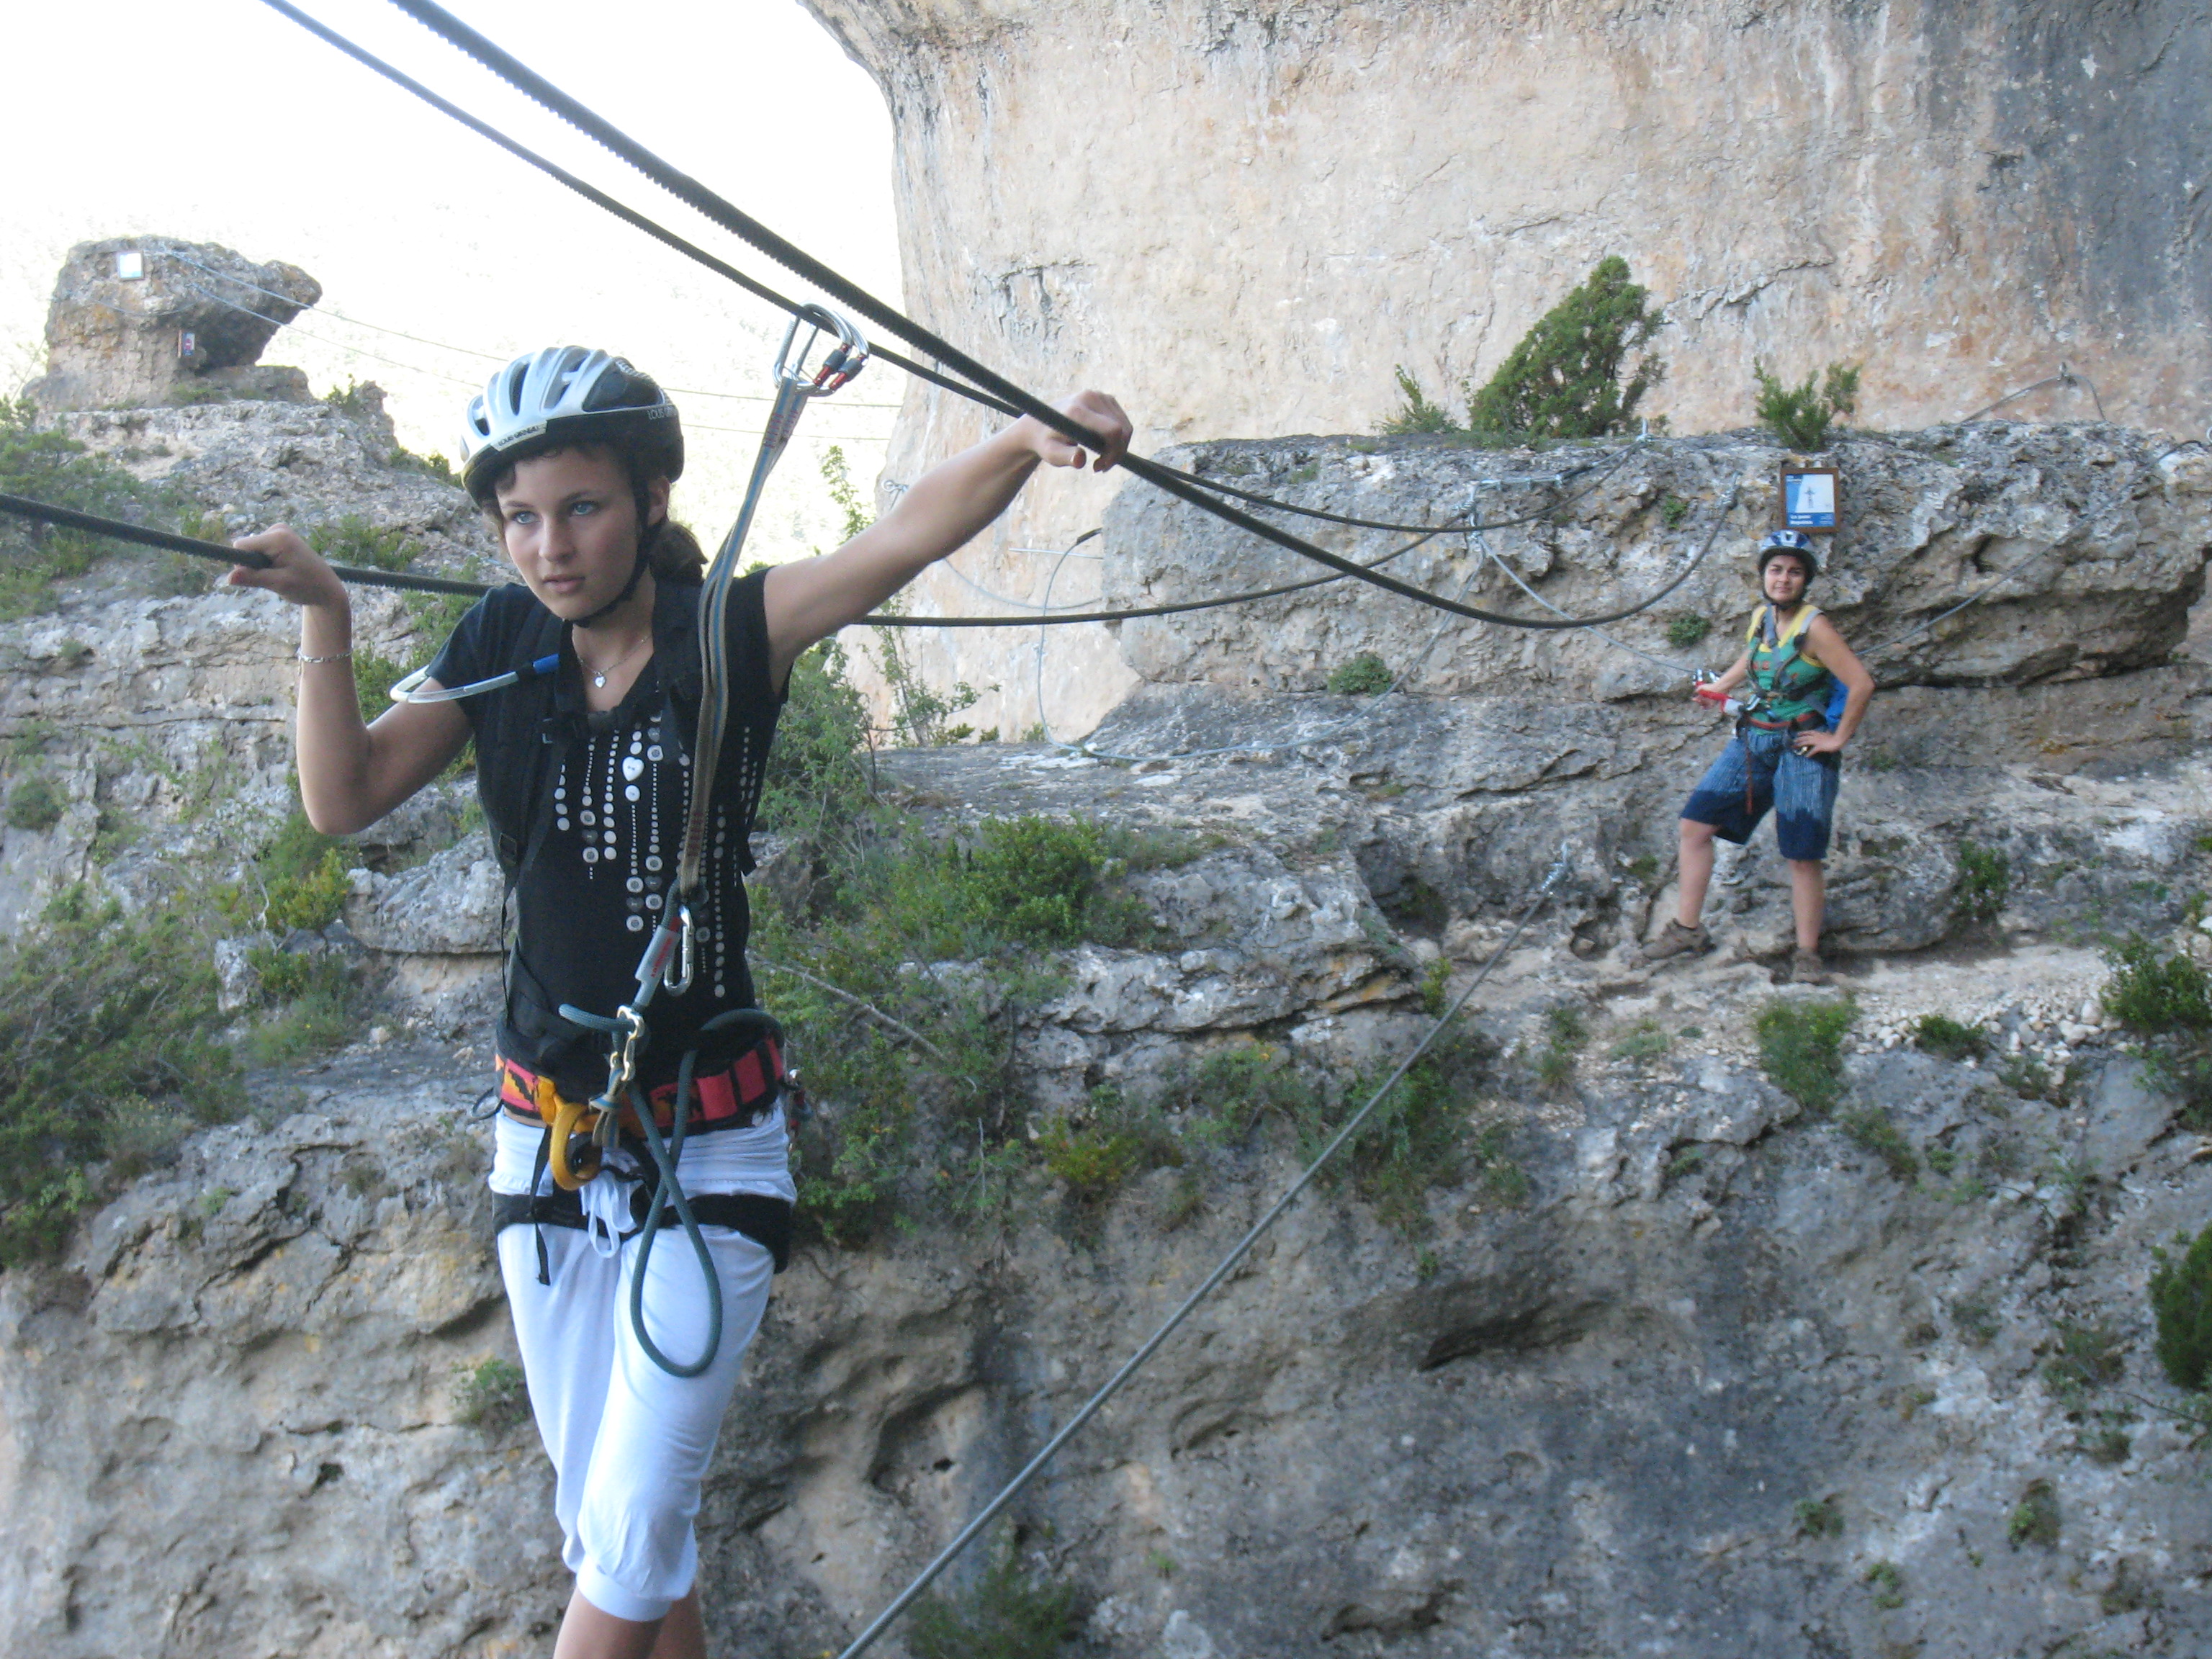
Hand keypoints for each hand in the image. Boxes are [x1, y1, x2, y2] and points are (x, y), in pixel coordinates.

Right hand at [222, 525, 348, 610]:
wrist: (327, 588)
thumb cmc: (307, 587)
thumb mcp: (280, 584)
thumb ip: (254, 578)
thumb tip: (229, 578)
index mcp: (278, 537)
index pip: (241, 545)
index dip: (243, 563)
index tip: (257, 576)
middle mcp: (278, 529)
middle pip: (246, 547)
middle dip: (254, 565)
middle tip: (277, 576)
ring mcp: (279, 532)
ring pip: (252, 550)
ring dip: (262, 566)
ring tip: (283, 573)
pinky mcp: (280, 537)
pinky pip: (259, 550)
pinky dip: (267, 563)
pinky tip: (283, 569)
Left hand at [1018, 390, 1132, 472]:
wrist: (1040, 423)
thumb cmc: (1046, 442)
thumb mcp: (1051, 453)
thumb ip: (1065, 457)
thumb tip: (1080, 460)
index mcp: (1078, 410)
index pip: (1113, 430)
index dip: (1114, 452)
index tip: (1100, 466)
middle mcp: (1091, 398)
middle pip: (1123, 429)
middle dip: (1116, 453)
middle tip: (1099, 467)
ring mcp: (1101, 395)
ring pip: (1126, 427)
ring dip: (1118, 447)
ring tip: (1101, 460)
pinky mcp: (1106, 398)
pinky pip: (1123, 422)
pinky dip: (1119, 439)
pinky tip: (1104, 448)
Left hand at [1793, 730, 1844, 757]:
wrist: (1838, 740)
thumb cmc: (1835, 737)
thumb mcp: (1829, 734)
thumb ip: (1827, 733)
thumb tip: (1827, 731)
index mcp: (1818, 733)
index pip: (1808, 732)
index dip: (1802, 733)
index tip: (1797, 733)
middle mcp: (1816, 737)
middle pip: (1805, 737)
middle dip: (1798, 739)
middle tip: (1793, 741)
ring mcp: (1817, 741)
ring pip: (1806, 742)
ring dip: (1800, 744)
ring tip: (1795, 746)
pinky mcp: (1819, 747)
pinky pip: (1812, 751)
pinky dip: (1809, 754)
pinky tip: (1806, 756)